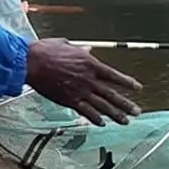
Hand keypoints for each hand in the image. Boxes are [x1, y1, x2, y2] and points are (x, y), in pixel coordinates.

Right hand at [26, 39, 141, 125]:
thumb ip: (80, 50)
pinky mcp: (69, 100)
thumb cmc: (46, 50)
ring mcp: (79, 91)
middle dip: (126, 104)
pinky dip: (95, 118)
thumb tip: (88, 50)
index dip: (127, 82)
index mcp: (89, 64)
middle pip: (111, 94)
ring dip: (115, 114)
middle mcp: (88, 79)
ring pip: (102, 105)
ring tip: (125, 121)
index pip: (114, 75)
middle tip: (137, 112)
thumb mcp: (66, 44)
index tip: (138, 88)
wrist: (31, 62)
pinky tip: (102, 124)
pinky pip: (85, 112)